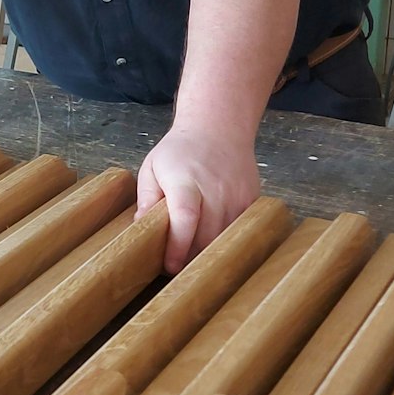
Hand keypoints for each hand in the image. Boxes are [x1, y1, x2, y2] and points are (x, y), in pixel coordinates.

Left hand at [136, 125, 260, 274]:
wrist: (219, 128)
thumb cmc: (180, 150)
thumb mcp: (153, 167)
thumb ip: (147, 198)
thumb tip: (141, 227)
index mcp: (186, 180)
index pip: (185, 219)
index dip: (177, 247)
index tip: (169, 266)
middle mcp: (215, 189)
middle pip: (206, 236)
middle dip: (190, 257)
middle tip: (176, 266)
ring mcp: (237, 196)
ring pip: (224, 238)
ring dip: (208, 251)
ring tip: (192, 256)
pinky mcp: (251, 201)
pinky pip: (238, 230)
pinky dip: (225, 240)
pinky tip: (211, 240)